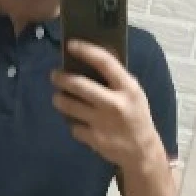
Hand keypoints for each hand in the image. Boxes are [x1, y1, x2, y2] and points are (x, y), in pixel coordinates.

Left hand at [51, 41, 156, 167]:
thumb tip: (89, 61)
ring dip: (59, 99)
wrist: (141, 151)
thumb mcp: (134, 94)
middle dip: (62, 78)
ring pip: (70, 106)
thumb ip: (116, 80)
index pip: (105, 62)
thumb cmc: (135, 116)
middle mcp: (115, 104)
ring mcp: (103, 123)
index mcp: (128, 88)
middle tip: (54, 75)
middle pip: (79, 85)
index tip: (71, 44)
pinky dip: (72, 123)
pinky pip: (74, 127)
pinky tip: (76, 121)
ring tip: (58, 97)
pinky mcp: (94, 139)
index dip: (86, 50)